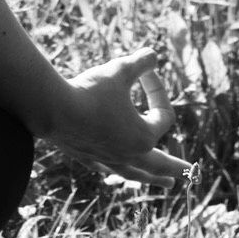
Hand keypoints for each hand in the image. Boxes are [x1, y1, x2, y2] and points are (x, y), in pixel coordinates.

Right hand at [40, 48, 191, 187]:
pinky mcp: (85, 156)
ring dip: (149, 177)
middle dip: (174, 167)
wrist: (51, 109)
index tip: (144, 71)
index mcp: (144, 136)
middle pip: (158, 163)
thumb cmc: (89, 90)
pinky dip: (111, 167)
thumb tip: (153, 54)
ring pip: (133, 172)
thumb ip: (140, 63)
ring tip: (163, 183)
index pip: (163, 114)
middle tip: (187, 173)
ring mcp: (106, 158)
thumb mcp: (119, 70)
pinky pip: (104, 166)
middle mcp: (129, 153)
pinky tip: (109, 169)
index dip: (158, 89)